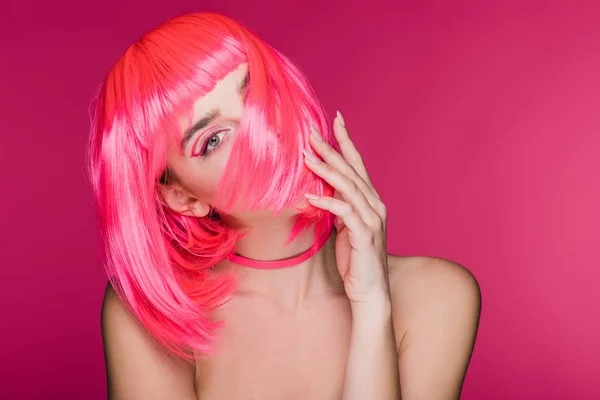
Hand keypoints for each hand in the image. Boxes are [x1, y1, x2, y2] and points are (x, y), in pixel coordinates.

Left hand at [303, 112, 389, 306]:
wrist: (370, 291)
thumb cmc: (356, 260)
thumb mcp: (345, 228)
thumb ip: (339, 208)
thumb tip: (322, 191)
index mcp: (370, 201)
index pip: (358, 165)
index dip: (347, 141)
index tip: (336, 119)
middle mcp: (375, 206)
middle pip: (352, 170)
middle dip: (332, 149)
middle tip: (311, 133)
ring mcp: (372, 220)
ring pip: (349, 187)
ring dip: (327, 170)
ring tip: (306, 157)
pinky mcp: (365, 236)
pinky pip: (345, 213)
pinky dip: (327, 203)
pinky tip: (310, 196)